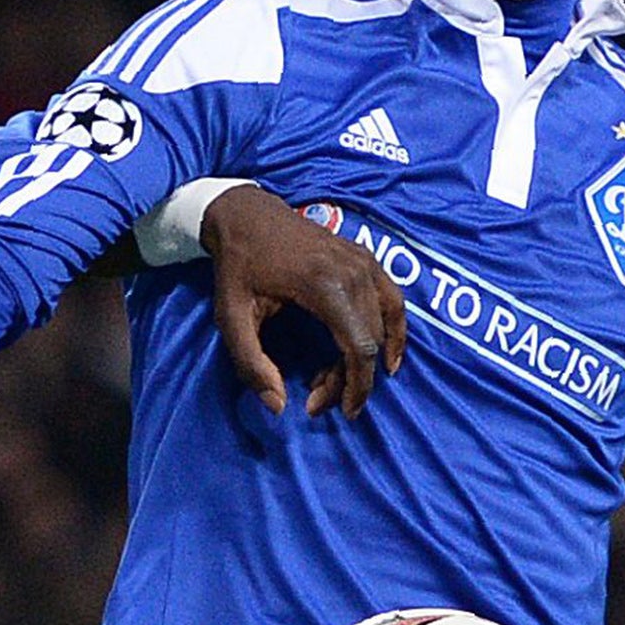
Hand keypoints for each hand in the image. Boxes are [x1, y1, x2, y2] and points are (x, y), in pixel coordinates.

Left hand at [201, 187, 404, 416]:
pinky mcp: (367, 258)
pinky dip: (394, 332)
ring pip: (383, 325)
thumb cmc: (237, 266)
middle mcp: (354, 271)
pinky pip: (393, 302)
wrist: (245, 215)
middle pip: (371, 341)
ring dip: (366, 361)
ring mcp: (366, 262)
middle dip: (350, 379)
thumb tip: (277, 405)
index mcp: (324, 284)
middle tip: (318, 397)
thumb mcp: (230, 316)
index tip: (330, 409)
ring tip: (342, 382)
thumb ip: (250, 363)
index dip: (352, 386)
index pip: (360, 347)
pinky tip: (387, 357)